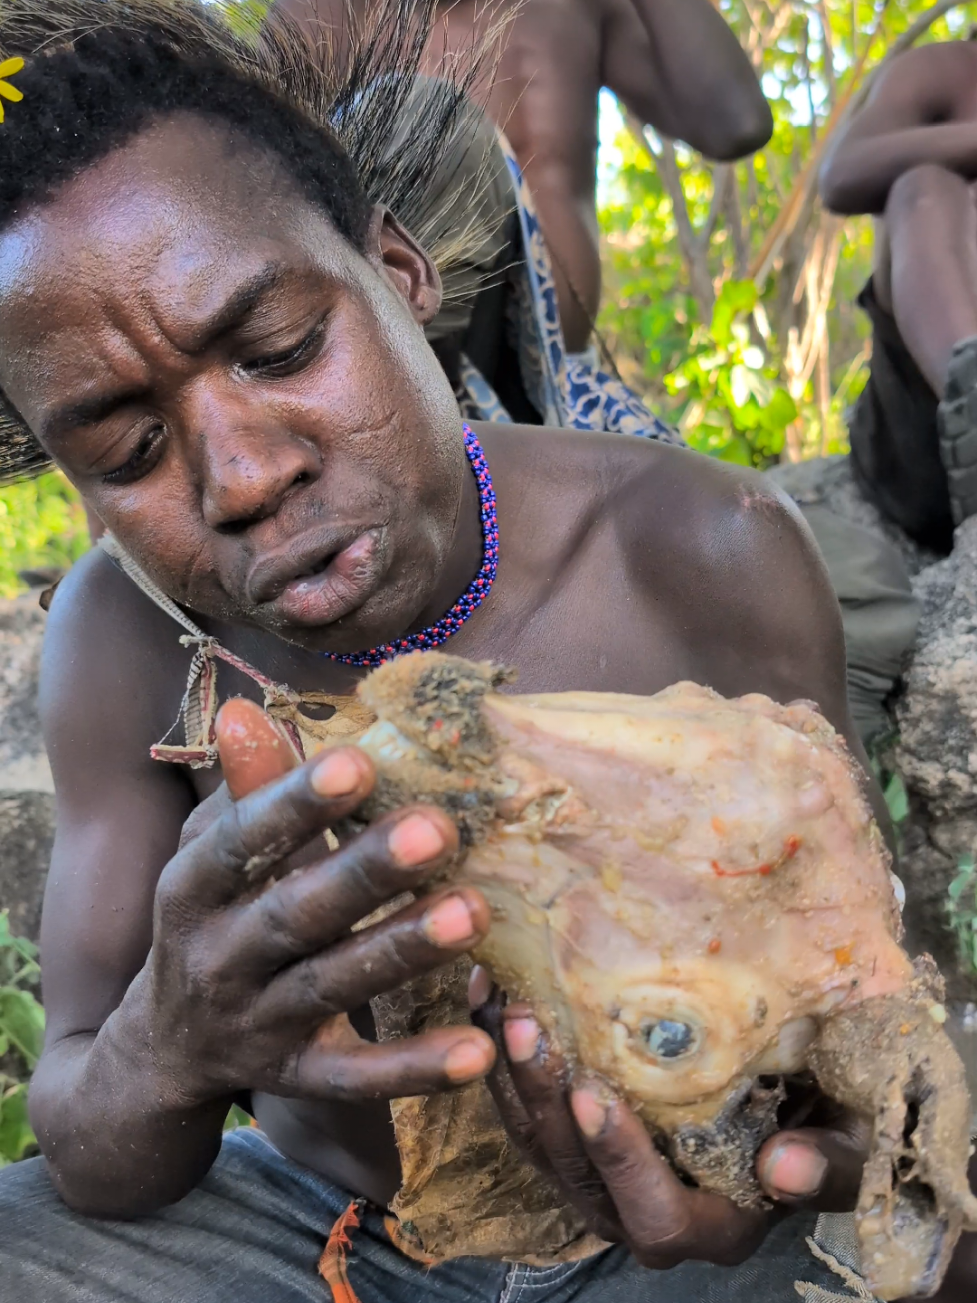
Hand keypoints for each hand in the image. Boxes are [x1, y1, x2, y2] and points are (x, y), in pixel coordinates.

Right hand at [138, 699, 496, 1110]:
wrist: (162, 1053)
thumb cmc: (211, 921)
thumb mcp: (210, 855)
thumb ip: (245, 791)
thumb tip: (245, 709)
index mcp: (193, 890)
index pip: (240, 842)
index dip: (294, 803)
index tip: (359, 763)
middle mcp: (219, 958)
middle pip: (295, 914)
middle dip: (366, 872)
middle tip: (439, 830)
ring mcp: (257, 1024)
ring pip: (332, 987)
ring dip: (402, 951)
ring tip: (474, 912)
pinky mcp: (295, 1079)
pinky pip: (356, 1079)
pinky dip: (414, 1068)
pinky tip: (479, 1047)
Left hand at [470, 972, 867, 1270]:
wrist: (797, 1104)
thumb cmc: (830, 1125)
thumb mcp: (850, 1146)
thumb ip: (827, 1165)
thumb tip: (785, 1168)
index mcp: (711, 1224)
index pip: (654, 1215)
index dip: (621, 1161)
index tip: (595, 1094)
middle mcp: (642, 1212)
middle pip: (575, 1172)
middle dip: (544, 1098)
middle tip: (525, 1023)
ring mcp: (600, 1178)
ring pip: (536, 1138)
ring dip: (511, 1070)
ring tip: (498, 999)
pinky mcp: (574, 1138)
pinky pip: (523, 1106)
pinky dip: (501, 1052)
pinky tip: (489, 991)